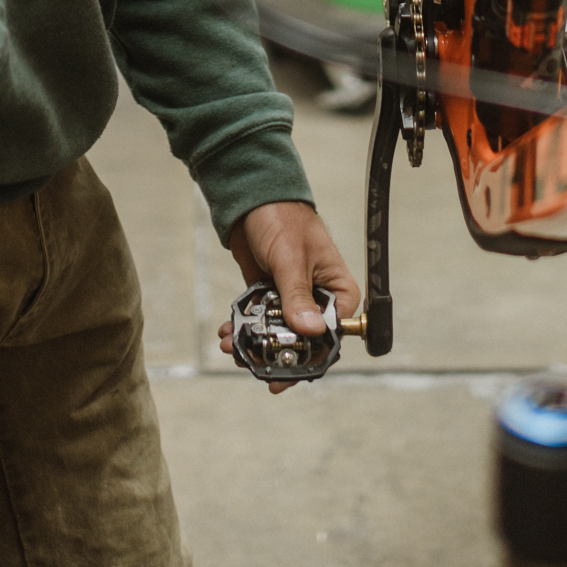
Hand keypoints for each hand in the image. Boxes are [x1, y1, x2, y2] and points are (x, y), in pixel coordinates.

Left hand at [218, 201, 359, 394]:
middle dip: (276, 352)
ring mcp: (293, 297)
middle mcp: (318, 297)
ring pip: (279, 333)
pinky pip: (262, 320)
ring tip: (232, 346)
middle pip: (304, 339)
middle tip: (252, 363)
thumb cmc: (283, 218)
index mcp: (337, 289)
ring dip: (256, 344)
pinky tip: (229, 333)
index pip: (332, 333)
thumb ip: (298, 296)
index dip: (311, 354)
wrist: (252, 197)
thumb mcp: (291, 259)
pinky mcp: (271, 294)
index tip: (286, 369)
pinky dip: (247, 329)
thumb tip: (310, 331)